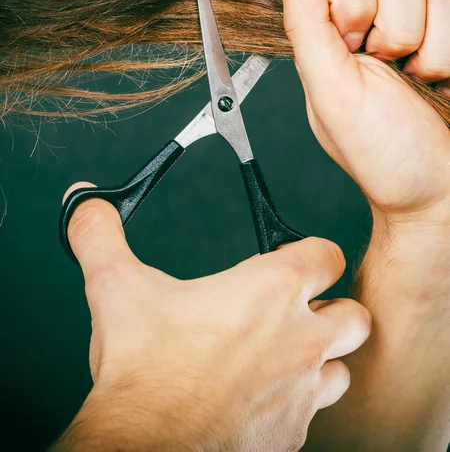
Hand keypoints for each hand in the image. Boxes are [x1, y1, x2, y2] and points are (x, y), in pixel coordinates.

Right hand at [52, 186, 369, 451]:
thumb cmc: (144, 373)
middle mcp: (298, 339)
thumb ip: (101, 237)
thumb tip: (86, 204)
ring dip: (320, 361)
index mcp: (269, 292)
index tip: (296, 259)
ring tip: (283, 358)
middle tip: (299, 312)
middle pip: (354, 314)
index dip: (314, 254)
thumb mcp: (116, 289)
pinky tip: (263, 401)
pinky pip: (313, 414)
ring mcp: (301, 391)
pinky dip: (297, 404)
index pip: (327, 255)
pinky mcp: (292, 435)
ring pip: (341, 368)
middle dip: (333, 310)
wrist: (145, 447)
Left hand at [275, 0, 449, 221]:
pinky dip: (448, 53)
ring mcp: (415, 26)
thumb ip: (307, 27)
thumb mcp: (332, 93)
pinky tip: (440, 82)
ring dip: (423, 44)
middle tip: (384, 66)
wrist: (440, 191)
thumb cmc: (383, 155)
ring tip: (414, 80)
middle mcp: (371, 24)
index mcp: (329, 37)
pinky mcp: (449, 33)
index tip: (351, 44)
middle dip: (391, 25)